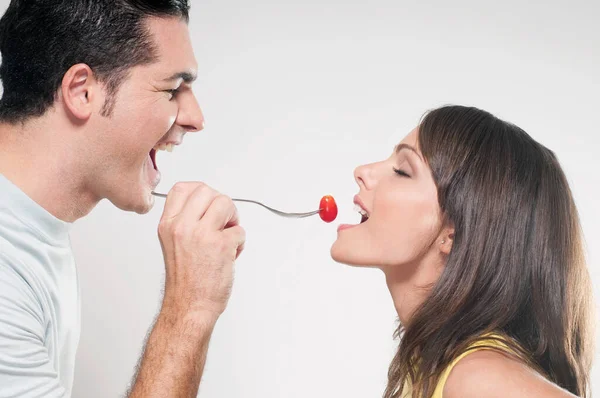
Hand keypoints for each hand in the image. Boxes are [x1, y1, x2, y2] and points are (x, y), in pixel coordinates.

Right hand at [157, 182, 245, 318]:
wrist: (189, 306)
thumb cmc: (184, 281)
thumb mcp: (172, 243)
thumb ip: (184, 222)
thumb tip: (206, 204)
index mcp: (168, 225)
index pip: (182, 188)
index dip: (201, 192)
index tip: (208, 203)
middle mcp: (182, 227)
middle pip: (207, 191)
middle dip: (220, 203)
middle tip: (223, 221)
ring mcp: (202, 234)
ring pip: (226, 203)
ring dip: (233, 218)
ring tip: (228, 235)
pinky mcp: (221, 245)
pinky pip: (240, 230)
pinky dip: (240, 242)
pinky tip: (231, 255)